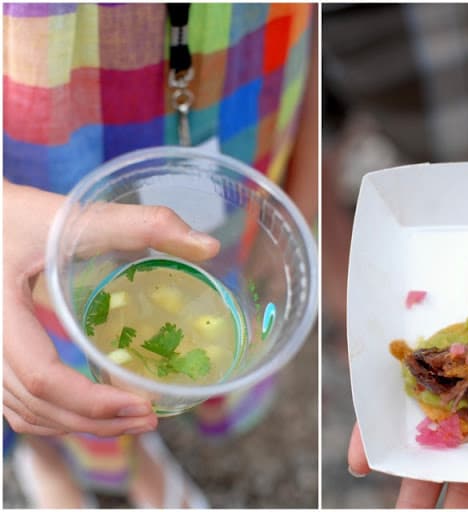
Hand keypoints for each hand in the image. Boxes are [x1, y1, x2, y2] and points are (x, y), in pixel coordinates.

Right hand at [3, 182, 219, 436]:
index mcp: (2, 313)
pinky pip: (17, 404)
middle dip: (97, 420)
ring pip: (26, 412)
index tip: (145, 405)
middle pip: (38, 404)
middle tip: (149, 417)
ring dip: (77, 424)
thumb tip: (207, 246)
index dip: (93, 401)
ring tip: (130, 419)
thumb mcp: (77, 216)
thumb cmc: (22, 215)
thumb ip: (143, 224)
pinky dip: (55, 416)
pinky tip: (93, 409)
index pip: (43, 376)